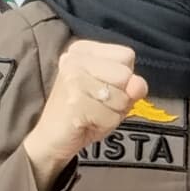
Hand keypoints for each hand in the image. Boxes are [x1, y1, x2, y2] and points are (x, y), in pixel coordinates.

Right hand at [21, 39, 146, 182]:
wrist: (51, 140)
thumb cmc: (84, 113)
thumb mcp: (113, 94)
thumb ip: (131, 85)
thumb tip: (138, 85)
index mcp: (83, 50)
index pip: (126, 55)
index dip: (124, 78)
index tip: (103, 88)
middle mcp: (75, 59)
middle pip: (125, 75)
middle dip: (120, 97)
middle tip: (97, 105)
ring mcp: (73, 79)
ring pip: (121, 97)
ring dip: (113, 113)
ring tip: (92, 114)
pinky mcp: (75, 102)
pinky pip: (111, 116)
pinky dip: (105, 125)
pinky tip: (87, 123)